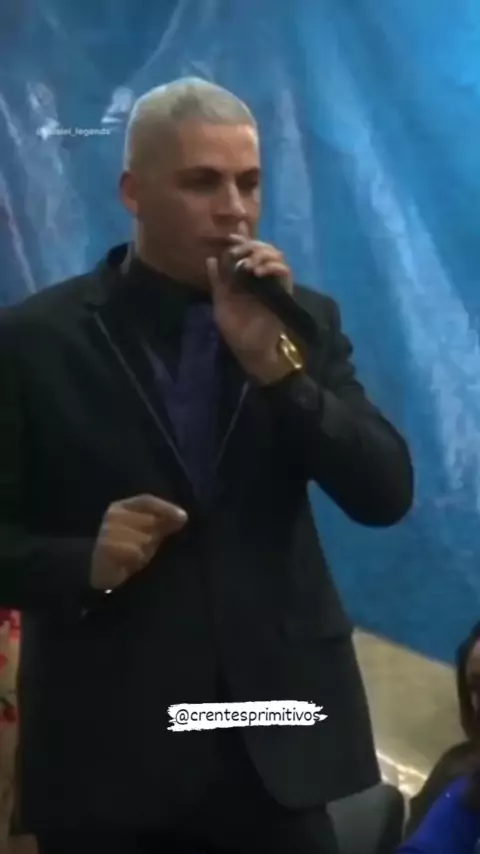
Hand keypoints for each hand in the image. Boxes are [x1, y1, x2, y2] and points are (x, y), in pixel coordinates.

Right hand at [91, 494, 187, 590]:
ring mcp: (106, 530)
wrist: (101, 571)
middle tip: (149, 547)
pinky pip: (133, 551)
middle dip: (154, 535)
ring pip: (143, 538)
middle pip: (148, 520)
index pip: (147, 500)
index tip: (183, 518)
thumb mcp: (149, 534)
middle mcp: (113, 514)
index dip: (166, 508)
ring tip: (138, 557)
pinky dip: (137, 559)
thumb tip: (182, 517)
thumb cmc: (128, 549)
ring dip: (145, 550)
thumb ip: (164, 523)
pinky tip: (132, 563)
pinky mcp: (105, 547)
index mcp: (124, 506)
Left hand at [207, 232, 294, 385]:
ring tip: (249, 264)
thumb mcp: (220, 302)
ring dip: (262, 254)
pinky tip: (259, 272)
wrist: (250, 349)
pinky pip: (285, 271)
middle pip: (262, 247)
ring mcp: (273, 282)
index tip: (232, 236)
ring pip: (275, 255)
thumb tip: (210, 258)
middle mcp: (259, 276)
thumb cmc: (235, 329)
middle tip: (240, 251)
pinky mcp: (284, 290)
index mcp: (243, 277)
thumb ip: (217, 281)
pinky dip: (273, 267)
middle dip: (251, 245)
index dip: (242, 238)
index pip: (246, 250)